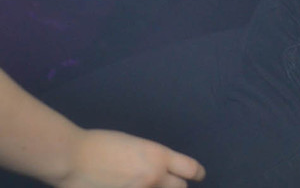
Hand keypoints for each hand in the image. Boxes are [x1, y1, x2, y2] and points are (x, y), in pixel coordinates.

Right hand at [58, 129, 204, 187]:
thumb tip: (159, 171)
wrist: (73, 157)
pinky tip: (126, 187)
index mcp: (159, 156)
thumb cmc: (101, 145)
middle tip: (167, 184)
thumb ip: (151, 160)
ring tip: (142, 184)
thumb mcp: (136, 147)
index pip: (191, 169)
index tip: (198, 176)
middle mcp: (155, 177)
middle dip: (175, 186)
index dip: (197, 174)